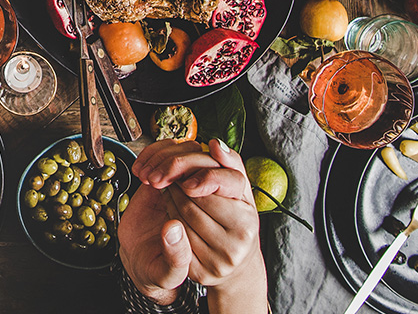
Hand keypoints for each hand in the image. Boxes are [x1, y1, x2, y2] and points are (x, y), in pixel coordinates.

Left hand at [121, 140, 265, 303]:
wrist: (237, 263)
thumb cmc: (237, 218)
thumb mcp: (240, 191)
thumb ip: (230, 164)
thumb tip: (214, 144)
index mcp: (247, 219)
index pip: (211, 188)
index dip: (194, 177)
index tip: (186, 177)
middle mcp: (237, 242)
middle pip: (190, 204)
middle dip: (178, 188)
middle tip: (175, 181)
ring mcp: (219, 260)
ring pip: (180, 220)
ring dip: (170, 203)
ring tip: (175, 195)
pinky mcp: (202, 273)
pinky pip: (176, 241)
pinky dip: (170, 224)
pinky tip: (174, 217)